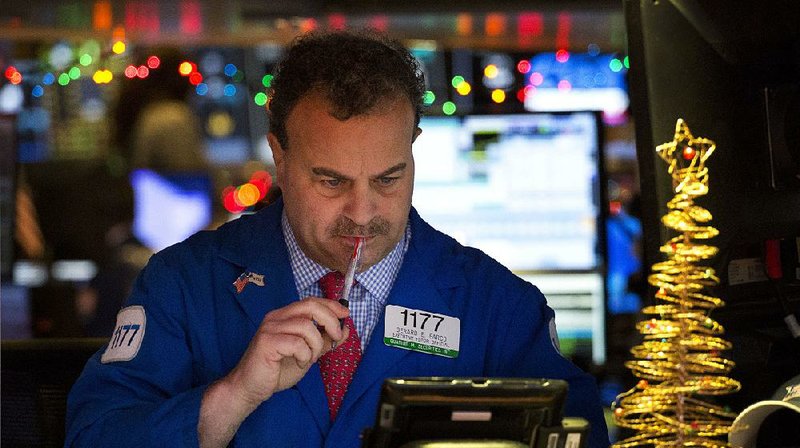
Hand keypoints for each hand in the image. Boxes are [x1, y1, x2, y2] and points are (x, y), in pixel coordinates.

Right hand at [198, 297, 349, 447]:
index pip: (311, 301)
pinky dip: (304, 355)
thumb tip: (346, 329)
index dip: (331, 305)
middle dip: (330, 320)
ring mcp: (270, 328)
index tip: (346, 314)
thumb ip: (325, 341)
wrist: (250, 388)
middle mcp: (276, 317)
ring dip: (316, 345)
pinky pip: (297, 343)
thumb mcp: (307, 353)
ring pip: (306, 326)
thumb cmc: (276, 370)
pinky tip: (299, 363)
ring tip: (310, 358)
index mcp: (284, 316)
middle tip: (336, 337)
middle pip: (310, 306)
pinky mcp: (267, 342)